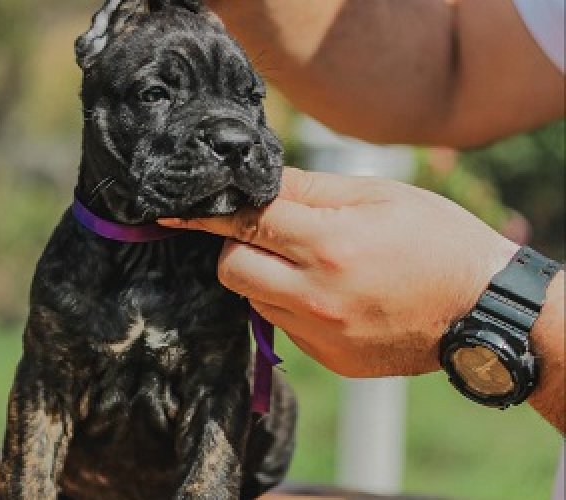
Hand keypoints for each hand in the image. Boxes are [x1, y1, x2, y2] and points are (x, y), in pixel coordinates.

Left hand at [159, 168, 518, 377]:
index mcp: (330, 245)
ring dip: (263, 276)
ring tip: (309, 263)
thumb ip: (309, 189)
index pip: (245, 221)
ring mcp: (321, 334)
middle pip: (232, 268)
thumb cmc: (435, 240)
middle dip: (235, 246)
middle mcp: (317, 296)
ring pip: (254, 298)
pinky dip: (290, 304)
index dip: (206, 212)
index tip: (175, 210)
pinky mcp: (328, 359)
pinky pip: (283, 325)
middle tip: (266, 232)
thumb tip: (255, 181)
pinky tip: (328, 293)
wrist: (482, 310)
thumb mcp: (379, 196)